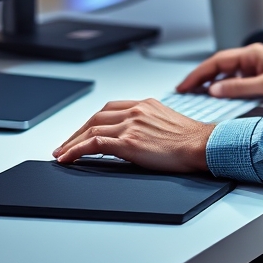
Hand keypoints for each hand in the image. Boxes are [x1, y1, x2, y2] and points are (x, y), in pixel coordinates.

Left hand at [53, 98, 212, 171]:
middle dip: (77, 131)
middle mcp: (136, 110)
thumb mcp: (166, 122)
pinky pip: (94, 144)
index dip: (92, 121)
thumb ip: (147, 123)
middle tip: (65, 145)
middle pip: (96, 117)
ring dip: (72, 143)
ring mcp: (131, 125)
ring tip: (61, 154)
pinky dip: (76, 150)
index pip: (109, 108)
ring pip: (91, 129)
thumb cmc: (190, 139)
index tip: (83, 131)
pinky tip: (68, 159)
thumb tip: (135, 137)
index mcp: (145, 104)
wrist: (201, 145)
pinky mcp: (129, 142)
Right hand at [175, 43, 262, 100]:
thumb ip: (239, 88)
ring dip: (213, 82)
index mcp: (251, 54)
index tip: (183, 85)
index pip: (216, 62)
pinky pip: (239, 78)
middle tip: (184, 91)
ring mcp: (257, 64)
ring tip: (197, 95)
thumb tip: (215, 89)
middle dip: (201, 78)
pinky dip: (227, 85)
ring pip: (228, 72)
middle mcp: (252, 56)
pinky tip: (222, 95)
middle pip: (219, 65)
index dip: (197, 74)